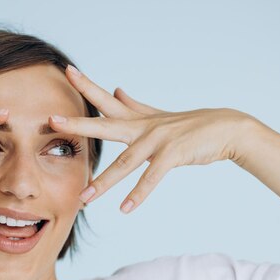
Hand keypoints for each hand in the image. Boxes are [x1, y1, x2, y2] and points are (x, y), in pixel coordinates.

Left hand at [48, 65, 254, 212]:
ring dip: (104, 181)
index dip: (86, 86)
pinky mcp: (174, 154)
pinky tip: (125, 208)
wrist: (227, 129)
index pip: (107, 100)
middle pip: (104, 124)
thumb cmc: (191, 126)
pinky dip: (138, 194)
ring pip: (125, 162)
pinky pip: (152, 177)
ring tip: (85, 198)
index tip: (67, 71)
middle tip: (52, 121)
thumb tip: (116, 89)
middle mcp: (144, 126)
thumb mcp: (158, 115)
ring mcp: (158, 140)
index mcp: (138, 118)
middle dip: (78, 125)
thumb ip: (134, 106)